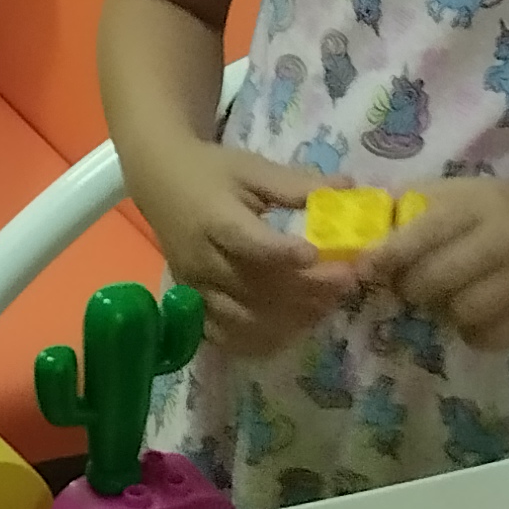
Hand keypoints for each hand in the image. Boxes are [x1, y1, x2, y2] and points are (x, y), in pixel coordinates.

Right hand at [146, 146, 335, 359]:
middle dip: (305, 288)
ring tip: (328, 305)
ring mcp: (195, 288)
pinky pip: (227, 337)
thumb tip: (348, 187)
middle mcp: (201, 260)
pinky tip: (293, 330)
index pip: (247, 242)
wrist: (160, 182)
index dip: (281, 252)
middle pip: (254, 285)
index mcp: (214, 218)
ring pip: (244, 317)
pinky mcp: (193, 306)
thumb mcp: (251, 168)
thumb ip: (296, 184)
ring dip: (290, 317)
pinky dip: (262, 340)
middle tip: (347, 281)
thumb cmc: (211, 172)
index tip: (315, 255)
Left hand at [358, 181, 508, 353]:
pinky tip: (479, 314)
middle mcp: (506, 239)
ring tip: (451, 297)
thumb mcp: (473, 193)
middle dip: (413, 287)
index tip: (363, 269)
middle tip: (415, 284)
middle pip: (434, 279)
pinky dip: (473, 332)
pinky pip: (487, 338)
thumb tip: (365, 225)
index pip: (422, 232)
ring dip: (445, 311)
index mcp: (483, 203)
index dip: (387, 255)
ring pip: (460, 312)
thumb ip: (423, 204)